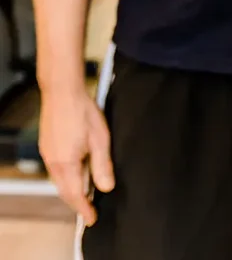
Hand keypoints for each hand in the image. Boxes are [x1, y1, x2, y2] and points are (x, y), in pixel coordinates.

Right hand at [39, 89, 114, 225]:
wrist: (63, 91)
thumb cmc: (82, 110)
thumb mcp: (100, 139)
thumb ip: (102, 165)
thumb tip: (106, 187)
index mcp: (66, 164)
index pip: (75, 195)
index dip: (84, 209)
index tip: (92, 218)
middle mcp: (53, 162)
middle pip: (65, 190)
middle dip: (77, 201)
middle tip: (90, 208)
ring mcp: (48, 154)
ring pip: (60, 179)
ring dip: (72, 187)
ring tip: (87, 190)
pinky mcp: (47, 145)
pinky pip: (56, 168)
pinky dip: (67, 175)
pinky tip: (77, 169)